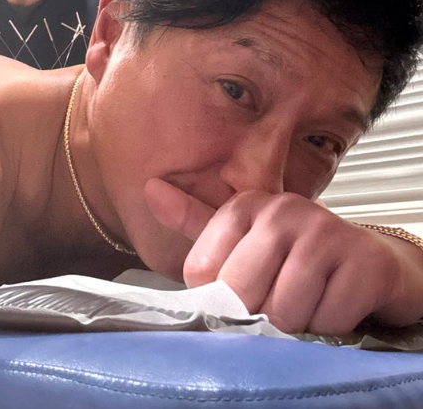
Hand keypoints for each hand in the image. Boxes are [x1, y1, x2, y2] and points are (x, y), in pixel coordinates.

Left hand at [144, 178, 411, 334]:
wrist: (363, 259)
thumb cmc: (289, 253)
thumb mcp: (238, 236)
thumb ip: (192, 220)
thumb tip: (149, 188)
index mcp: (243, 206)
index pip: (202, 273)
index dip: (218, 298)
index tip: (240, 291)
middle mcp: (281, 210)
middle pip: (240, 292)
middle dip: (256, 313)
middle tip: (274, 301)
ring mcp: (324, 232)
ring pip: (285, 312)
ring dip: (295, 323)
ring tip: (305, 301)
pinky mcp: (362, 261)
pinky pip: (327, 320)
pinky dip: (328, 326)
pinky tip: (333, 303)